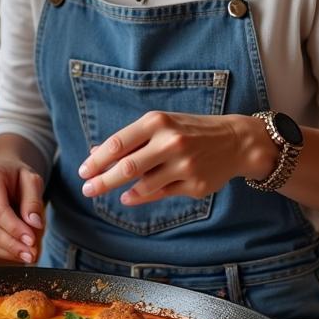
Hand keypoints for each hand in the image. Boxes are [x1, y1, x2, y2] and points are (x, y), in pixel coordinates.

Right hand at [0, 159, 44, 262]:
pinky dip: (1, 252)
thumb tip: (34, 225)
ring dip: (8, 252)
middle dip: (13, 245)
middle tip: (33, 254)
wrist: (3, 171)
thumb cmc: (18, 176)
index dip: (15, 229)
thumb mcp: (33, 181)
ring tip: (27, 255)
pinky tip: (16, 252)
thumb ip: (34, 201)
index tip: (32, 241)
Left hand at [77, 111, 256, 205]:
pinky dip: (140, 196)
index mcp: (158, 122)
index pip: (118, 143)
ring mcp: (184, 165)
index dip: (97, 160)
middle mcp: (171, 142)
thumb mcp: (160, 125)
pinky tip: (129, 196)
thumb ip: (130, 140)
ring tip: (107, 192)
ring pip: (143, 184)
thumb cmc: (189, 130)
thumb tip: (96, 154)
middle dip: (101, 181)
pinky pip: (160, 194)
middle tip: (86, 189)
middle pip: (127, 168)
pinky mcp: (195, 185)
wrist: (235, 141)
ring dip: (120, 190)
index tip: (82, 171)